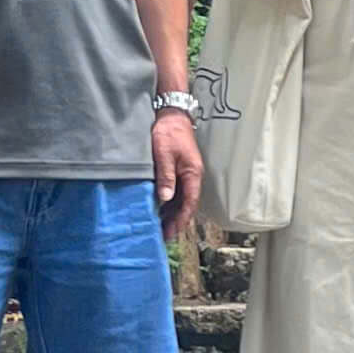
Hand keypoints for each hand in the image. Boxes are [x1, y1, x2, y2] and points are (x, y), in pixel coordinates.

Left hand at [152, 108, 202, 233]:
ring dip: (173, 213)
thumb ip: (166, 177)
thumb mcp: (164, 155)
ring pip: (181, 198)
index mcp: (192, 173)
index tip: (173, 232)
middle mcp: (192, 176)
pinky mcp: (179, 170)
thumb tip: (165, 198)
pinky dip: (170, 203)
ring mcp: (186, 173)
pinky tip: (160, 210)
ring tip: (162, 227)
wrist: (171, 116)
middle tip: (165, 236)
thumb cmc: (169, 134)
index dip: (182, 219)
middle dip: (177, 220)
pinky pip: (176, 191)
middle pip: (187, 203)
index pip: (190, 202)